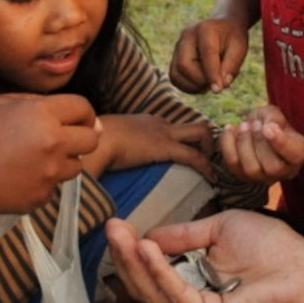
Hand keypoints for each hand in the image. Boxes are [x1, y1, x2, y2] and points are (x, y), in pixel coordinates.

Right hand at [0, 93, 99, 214]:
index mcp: (42, 114)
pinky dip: (43, 181)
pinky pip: (55, 186)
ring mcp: (49, 172)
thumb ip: (45, 106)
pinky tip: (20, 177)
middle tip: (65, 140)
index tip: (79, 120)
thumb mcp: (8, 107)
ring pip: (76, 166)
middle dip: (83, 138)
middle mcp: (52, 142)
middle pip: (91, 140)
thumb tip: (84, 117)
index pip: (84, 108)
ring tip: (35, 159)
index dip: (84, 114)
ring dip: (63, 161)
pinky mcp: (42, 195)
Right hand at [94, 114, 215, 181]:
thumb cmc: (91, 143)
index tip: (186, 154)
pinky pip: (194, 156)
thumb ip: (113, 150)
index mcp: (145, 122)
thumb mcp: (106, 142)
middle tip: (207, 161)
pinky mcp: (165, 147)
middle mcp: (159, 123)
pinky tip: (211, 180)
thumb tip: (106, 163)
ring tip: (211, 170)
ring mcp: (163, 132)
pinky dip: (206, 168)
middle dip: (205, 141)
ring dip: (209, 150)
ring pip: (201, 132)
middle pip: (193, 125)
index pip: (172, 127)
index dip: (183, 140)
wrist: (92, 140)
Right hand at [104, 209, 303, 302]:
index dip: (132, 249)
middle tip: (111, 229)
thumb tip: (147, 236)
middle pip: (144, 284)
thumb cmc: (271, 246)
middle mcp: (190, 301)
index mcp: (192, 280)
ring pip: (154, 293)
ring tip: (122, 237)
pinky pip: (177, 297)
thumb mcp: (218, 229)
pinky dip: (160, 274)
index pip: (150, 269)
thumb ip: (183, 235)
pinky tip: (148, 250)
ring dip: (135, 264)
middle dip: (124, 256)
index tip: (117, 225)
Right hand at [170, 17, 248, 93]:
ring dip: (193, 87)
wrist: (222, 27)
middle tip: (216, 85)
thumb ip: (231, 67)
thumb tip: (221, 86)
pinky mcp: (175, 57)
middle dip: (200, 81)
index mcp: (206, 29)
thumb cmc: (232, 38)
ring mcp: (178, 46)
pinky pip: (175, 77)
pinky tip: (201, 84)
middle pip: (184, 65)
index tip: (218, 90)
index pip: (206, 54)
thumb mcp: (240, 49)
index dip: (212, 74)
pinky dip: (187, 87)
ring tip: (209, 84)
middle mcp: (187, 36)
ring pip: (176, 74)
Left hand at [218, 104, 303, 183]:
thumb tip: (268, 127)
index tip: (268, 127)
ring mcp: (261, 177)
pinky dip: (228, 144)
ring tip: (244, 126)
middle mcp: (283, 172)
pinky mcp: (241, 176)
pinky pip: (232, 164)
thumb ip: (274, 118)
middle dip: (260, 142)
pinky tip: (230, 129)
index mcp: (298, 153)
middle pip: (273, 167)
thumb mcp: (275, 113)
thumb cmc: (270, 122)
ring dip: (244, 144)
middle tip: (255, 124)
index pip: (295, 155)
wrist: (254, 129)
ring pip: (252, 169)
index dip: (281, 143)